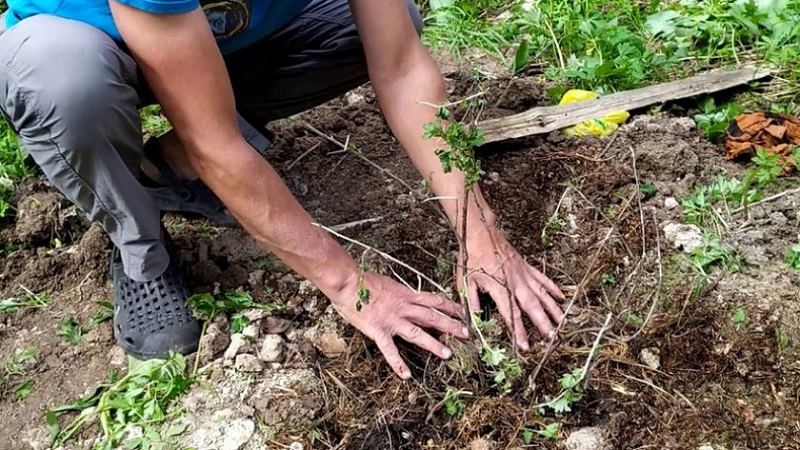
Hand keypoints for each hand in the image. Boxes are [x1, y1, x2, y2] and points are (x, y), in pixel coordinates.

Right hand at [330, 272, 468, 378]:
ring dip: (434, 344)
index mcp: (407, 295)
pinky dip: (398, 363)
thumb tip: (408, 296)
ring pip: (418, 333)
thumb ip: (400, 293)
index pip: (434, 300)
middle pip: (432, 316)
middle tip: (466, 334)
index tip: (463, 312)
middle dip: (451, 325)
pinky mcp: (378, 331)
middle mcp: (404, 307)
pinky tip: (406, 375)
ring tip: (448, 354)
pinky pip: (390, 350)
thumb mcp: (389, 284)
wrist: (349, 283)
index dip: (450, 306)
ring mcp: (392, 320)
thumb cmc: (365, 281)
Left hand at [460, 226, 565, 349]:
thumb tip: (474, 322)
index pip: (512, 314)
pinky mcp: (527, 267)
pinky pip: (543, 279)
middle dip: (543, 324)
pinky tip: (562, 298)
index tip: (525, 346)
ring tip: (562, 323)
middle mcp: (515, 283)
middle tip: (552, 338)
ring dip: (553, 309)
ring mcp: (523, 274)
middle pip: (532, 307)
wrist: (481, 234)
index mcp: (500, 288)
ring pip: (542, 294)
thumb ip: (472, 303)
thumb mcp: (465, 282)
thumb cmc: (471, 258)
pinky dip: (553, 289)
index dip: (519, 331)